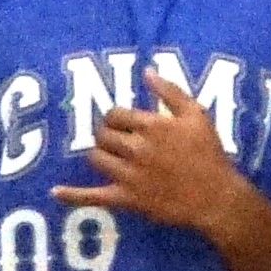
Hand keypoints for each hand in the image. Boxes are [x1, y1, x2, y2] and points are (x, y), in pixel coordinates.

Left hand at [52, 58, 262, 233]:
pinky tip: (55, 192)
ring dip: (99, 154)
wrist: (215, 197)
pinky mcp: (127, 199)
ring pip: (96, 158)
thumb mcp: (197, 115)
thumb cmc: (209, 153)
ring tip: (110, 156)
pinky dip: (72, 195)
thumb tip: (147, 71)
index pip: (114, 114)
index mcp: (152, 126)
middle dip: (106, 135)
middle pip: (102, 135)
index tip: (123, 124)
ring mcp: (129, 175)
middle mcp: (137, 149)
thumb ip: (170, 91)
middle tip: (116, 140)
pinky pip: (92, 197)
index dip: (115, 118)